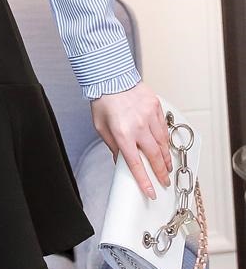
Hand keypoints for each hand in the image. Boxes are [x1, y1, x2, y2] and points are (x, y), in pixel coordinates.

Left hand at [90, 81, 173, 199]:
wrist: (111, 76)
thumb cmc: (104, 100)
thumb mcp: (101, 127)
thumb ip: (112, 146)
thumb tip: (120, 161)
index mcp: (122, 134)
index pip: (136, 164)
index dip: (144, 181)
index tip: (151, 191)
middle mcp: (138, 126)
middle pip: (155, 157)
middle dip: (161, 172)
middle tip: (164, 181)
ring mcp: (149, 116)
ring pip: (163, 143)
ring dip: (166, 158)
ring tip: (167, 167)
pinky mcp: (156, 107)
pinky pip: (164, 128)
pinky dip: (166, 139)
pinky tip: (165, 146)